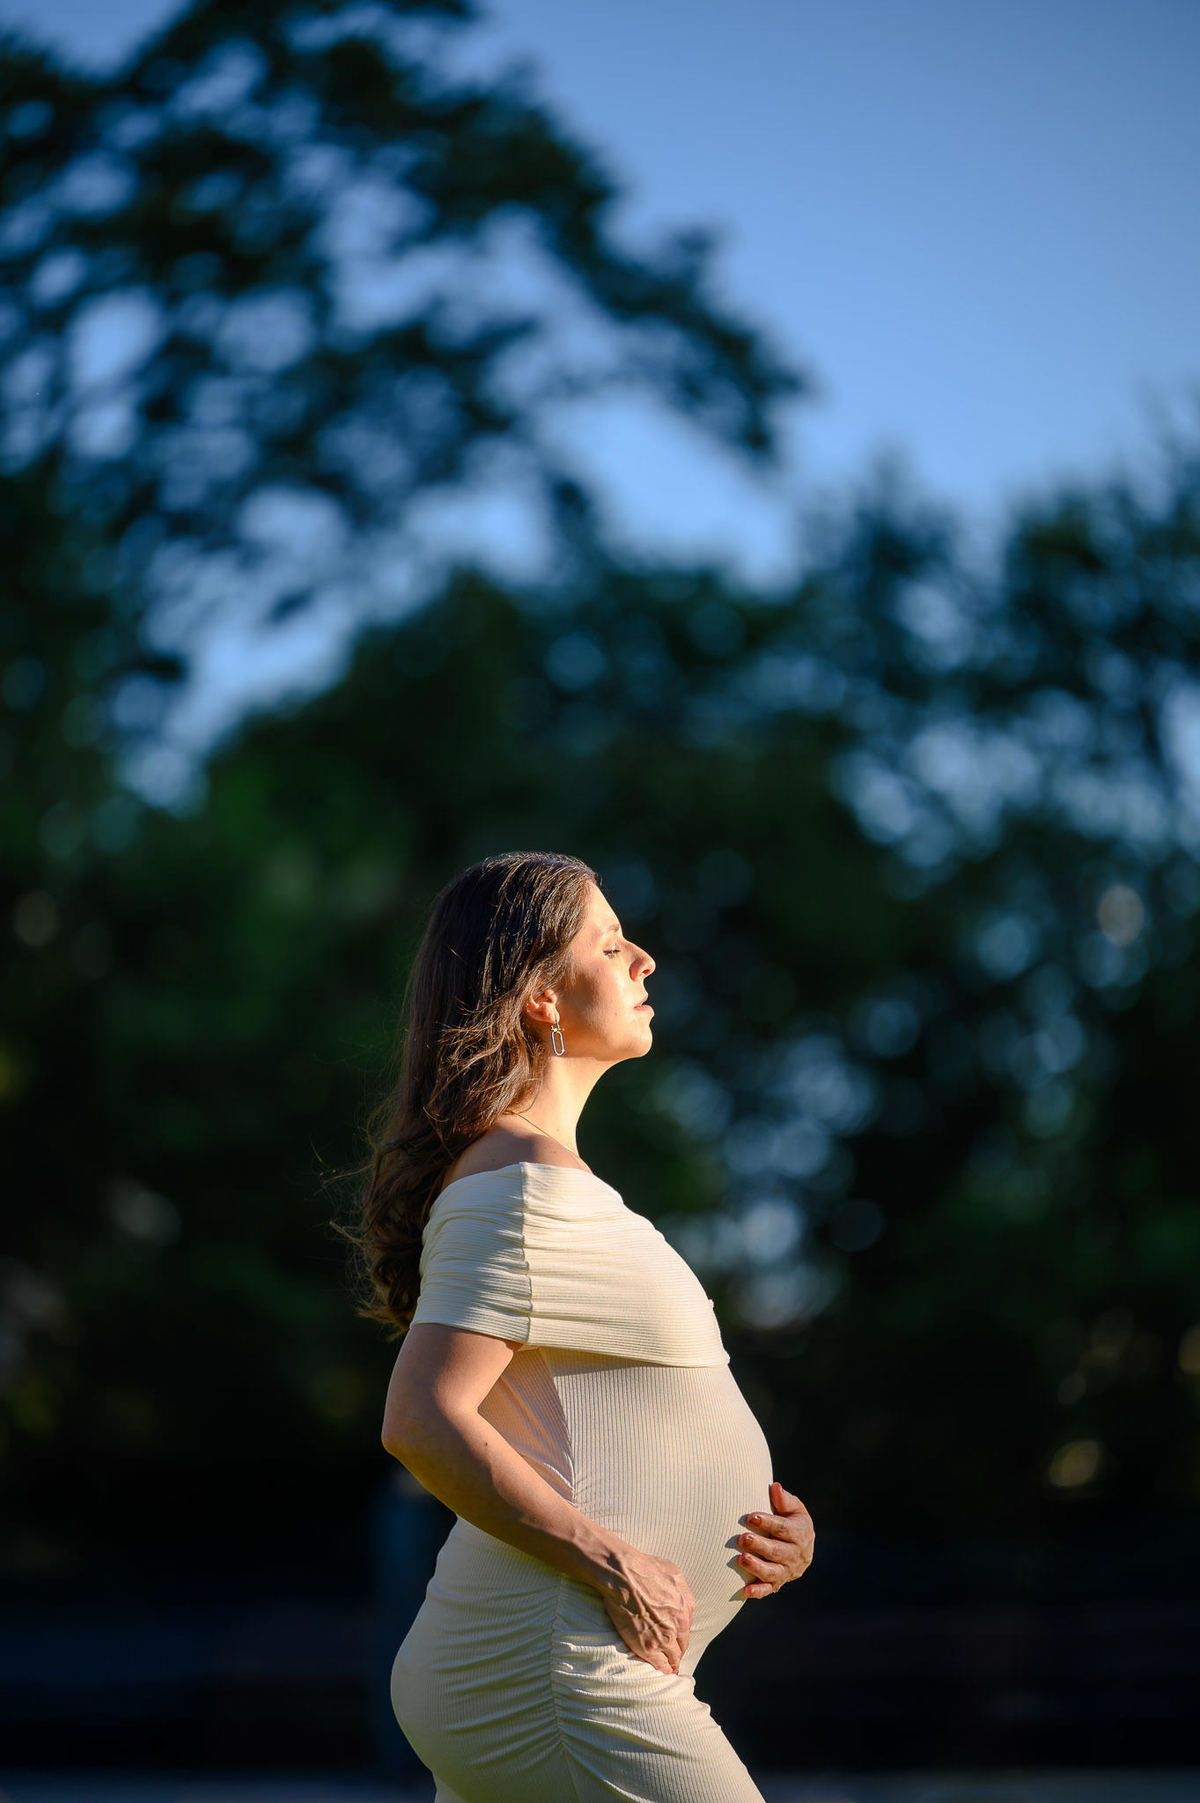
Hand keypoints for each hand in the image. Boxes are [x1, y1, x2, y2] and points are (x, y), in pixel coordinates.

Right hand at [594, 1540, 695, 1674]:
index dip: (681, 1637)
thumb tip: (685, 1604)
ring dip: (671, 1662)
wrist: (623, 1575)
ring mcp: (662, 1638)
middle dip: (677, 1650)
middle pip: (681, 1646)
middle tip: (673, 1655)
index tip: (677, 1641)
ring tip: (669, 1667)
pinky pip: (660, 1665)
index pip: (687, 1631)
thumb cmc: (645, 1568)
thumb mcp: (674, 1573)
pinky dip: (662, 1669)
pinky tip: (662, 1671)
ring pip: (673, 1658)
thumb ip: (683, 1592)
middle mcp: (677, 1626)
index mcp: (685, 1609)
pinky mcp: (647, 1647)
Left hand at [735, 1479, 814, 1598]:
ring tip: (742, 1559)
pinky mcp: (778, 1582)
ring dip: (757, 1567)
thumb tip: (775, 1487)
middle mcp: (795, 1554)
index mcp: (800, 1533)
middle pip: (777, 1552)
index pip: (783, 1529)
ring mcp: (787, 1570)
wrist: (802, 1547)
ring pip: (773, 1572)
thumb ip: (784, 1499)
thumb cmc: (792, 1520)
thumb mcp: (794, 1508)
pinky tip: (745, 1591)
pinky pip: (768, 1589)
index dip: (767, 1523)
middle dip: (760, 1545)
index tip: (751, 1517)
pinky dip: (758, 1591)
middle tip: (742, 1538)